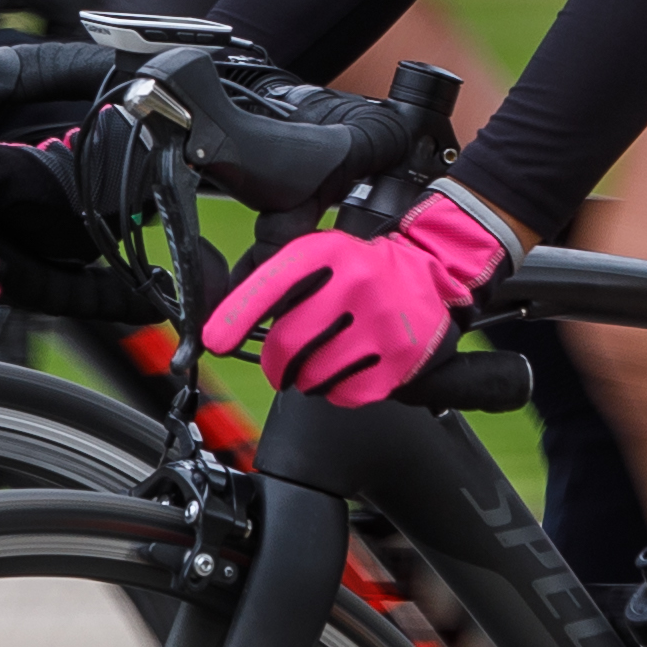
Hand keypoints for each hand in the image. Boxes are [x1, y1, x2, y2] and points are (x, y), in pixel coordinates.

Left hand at [198, 187, 508, 402]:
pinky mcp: (399, 357)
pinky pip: (345, 392)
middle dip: (274, 363)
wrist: (431, 271)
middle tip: (280, 363)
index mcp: (330, 253)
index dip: (236, 316)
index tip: (215, 340)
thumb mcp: (320, 256)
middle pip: (289, 344)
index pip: (271, 285)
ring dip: (305, 377)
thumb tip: (226, 323)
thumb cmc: (363, 269)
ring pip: (314, 374)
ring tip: (322, 359)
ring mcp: (381, 322)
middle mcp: (357, 284)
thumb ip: (277, 282)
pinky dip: (337, 389)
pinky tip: (349, 366)